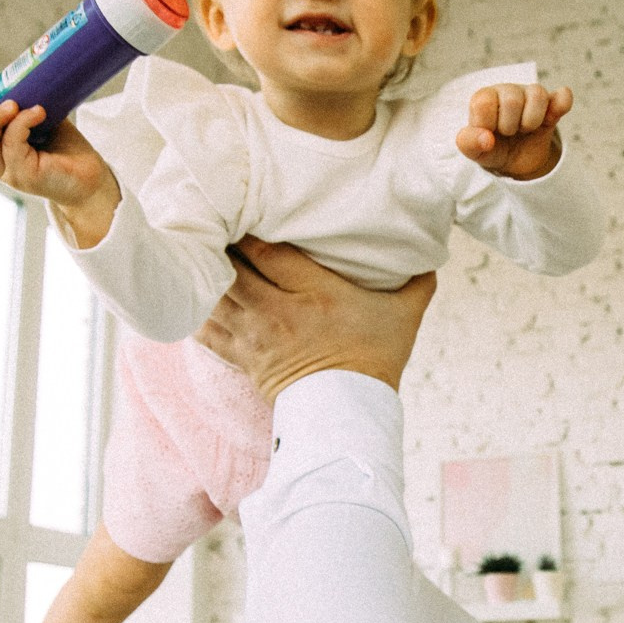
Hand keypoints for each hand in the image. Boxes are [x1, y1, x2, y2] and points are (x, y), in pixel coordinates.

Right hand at [0, 99, 119, 245]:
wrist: (92, 178)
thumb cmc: (66, 151)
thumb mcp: (42, 123)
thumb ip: (27, 108)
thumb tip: (25, 79)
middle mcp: (0, 167)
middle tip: (5, 102)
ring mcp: (11, 174)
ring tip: (15, 104)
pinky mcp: (27, 177)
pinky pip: (13, 145)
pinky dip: (22, 123)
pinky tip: (39, 112)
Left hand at [197, 237, 435, 399]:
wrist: (349, 414)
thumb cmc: (376, 360)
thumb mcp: (404, 316)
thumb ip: (416, 281)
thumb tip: (430, 253)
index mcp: (316, 294)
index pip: (268, 251)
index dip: (250, 228)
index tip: (244, 208)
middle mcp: (279, 312)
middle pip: (233, 267)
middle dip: (220, 242)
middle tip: (213, 218)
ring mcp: (256, 336)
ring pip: (215, 294)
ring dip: (205, 272)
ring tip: (197, 250)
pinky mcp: (243, 358)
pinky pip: (207, 330)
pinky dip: (197, 310)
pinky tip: (194, 291)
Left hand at [456, 83, 571, 180]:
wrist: (515, 160)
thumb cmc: (491, 149)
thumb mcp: (474, 151)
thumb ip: (468, 143)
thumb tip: (487, 139)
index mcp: (484, 97)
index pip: (484, 102)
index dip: (487, 124)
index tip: (488, 133)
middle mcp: (507, 91)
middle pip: (512, 100)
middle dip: (510, 126)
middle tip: (508, 133)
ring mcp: (531, 96)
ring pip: (537, 95)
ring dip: (531, 121)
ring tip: (525, 129)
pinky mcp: (552, 106)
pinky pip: (562, 98)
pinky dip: (562, 104)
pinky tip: (551, 118)